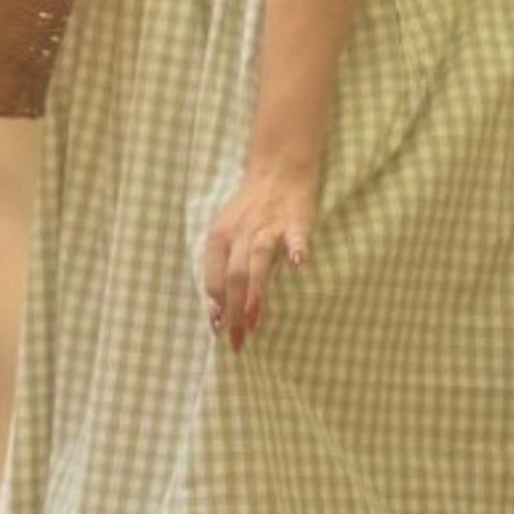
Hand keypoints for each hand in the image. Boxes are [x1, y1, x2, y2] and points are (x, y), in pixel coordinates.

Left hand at [203, 161, 316, 352]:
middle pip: (233, 277)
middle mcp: (240, 233)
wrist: (278, 170)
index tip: (219, 331)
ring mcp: (268, 227)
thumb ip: (222, 269)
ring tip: (254, 318)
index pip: (214, 278)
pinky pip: (295, 236)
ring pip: (257, 260)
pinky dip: (296, 249)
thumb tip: (216, 311)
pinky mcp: (294, 220)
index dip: (216, 305)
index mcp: (220, 238)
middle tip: (237, 343)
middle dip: (234, 312)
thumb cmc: (251, 210)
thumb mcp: (228, 235)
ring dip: (254, 290)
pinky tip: (298, 264)